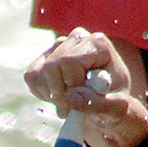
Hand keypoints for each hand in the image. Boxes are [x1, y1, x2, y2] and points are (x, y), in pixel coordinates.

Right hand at [23, 30, 147, 146]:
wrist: (106, 100)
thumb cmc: (113, 101)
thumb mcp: (116, 108)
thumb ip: (96, 103)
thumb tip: (69, 97)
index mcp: (97, 43)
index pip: (69, 61)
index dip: (71, 85)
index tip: (83, 100)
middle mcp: (77, 38)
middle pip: (51, 66)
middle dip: (60, 93)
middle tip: (72, 107)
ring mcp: (59, 46)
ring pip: (39, 73)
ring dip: (51, 95)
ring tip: (68, 102)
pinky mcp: (44, 57)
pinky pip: (31, 77)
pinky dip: (42, 93)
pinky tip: (59, 96)